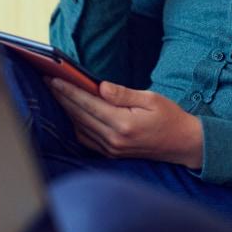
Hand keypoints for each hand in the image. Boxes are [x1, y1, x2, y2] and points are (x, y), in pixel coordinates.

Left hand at [48, 78, 202, 168]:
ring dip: (66, 110)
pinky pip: (86, 138)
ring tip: (57, 93)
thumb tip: (100, 86)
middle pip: (79, 115)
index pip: (88, 104)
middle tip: (48, 81)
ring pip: (79, 127)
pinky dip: (76, 124)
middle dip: (62, 97)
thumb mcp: (151, 99)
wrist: (183, 144)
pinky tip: (71, 112)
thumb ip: (123, 94)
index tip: (54, 78)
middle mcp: (114, 139)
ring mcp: (111, 149)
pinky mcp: (111, 153)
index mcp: (123, 124)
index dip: (69, 90)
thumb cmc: (170, 117)